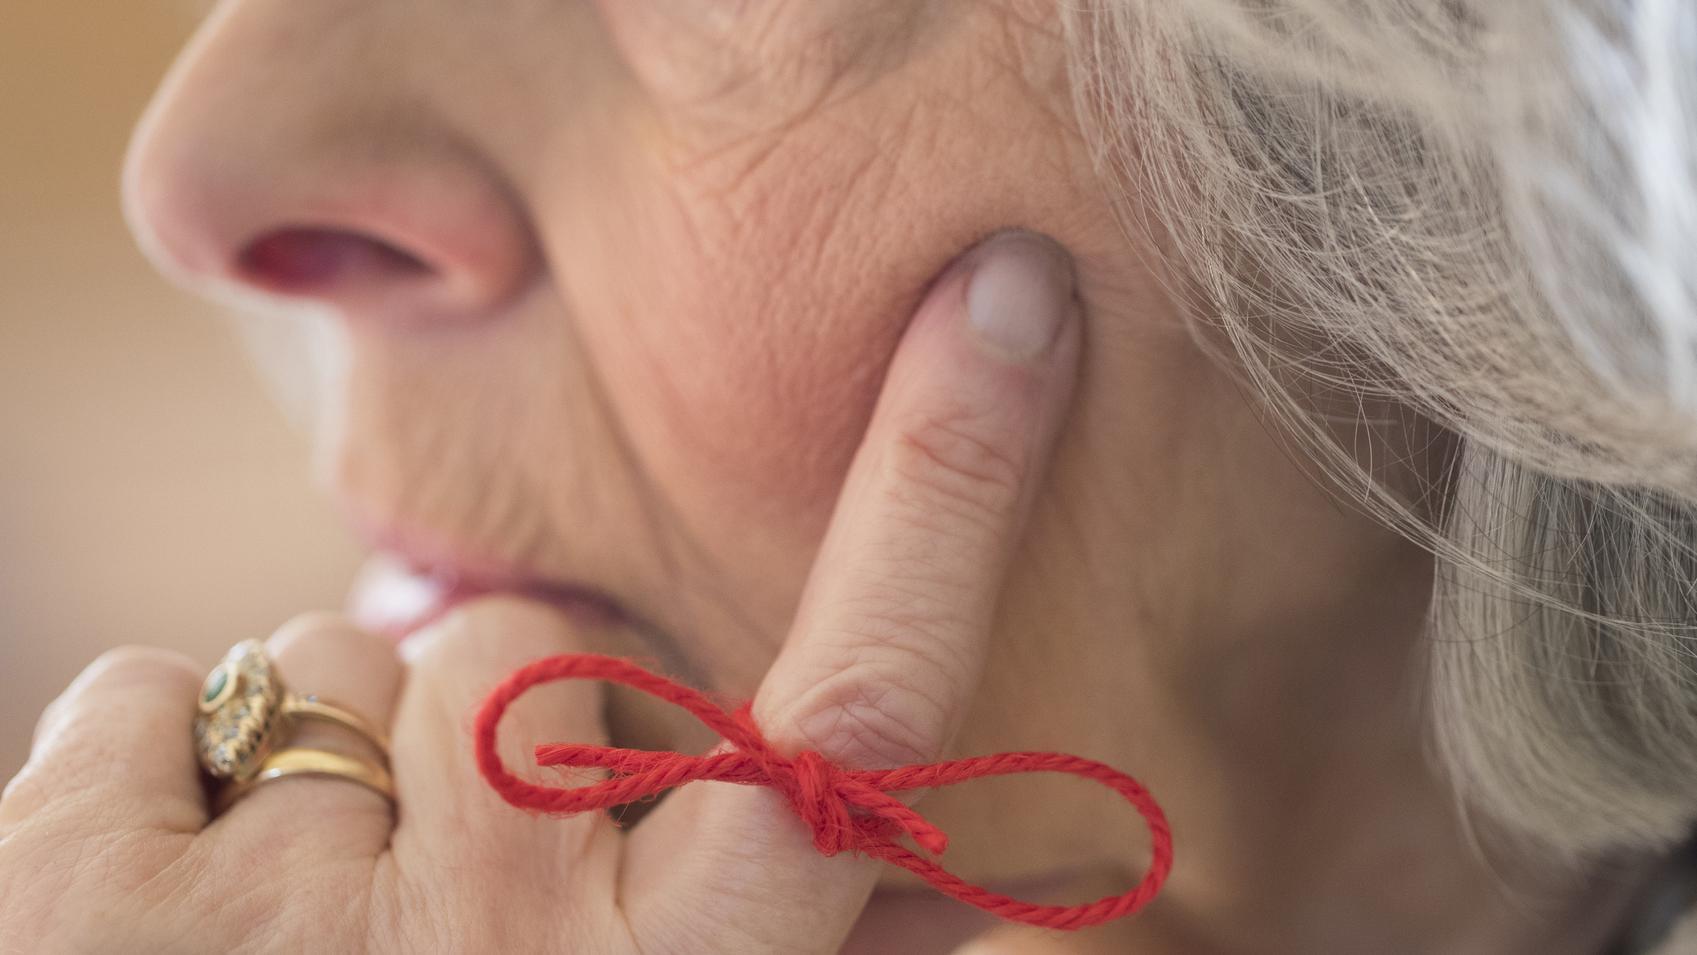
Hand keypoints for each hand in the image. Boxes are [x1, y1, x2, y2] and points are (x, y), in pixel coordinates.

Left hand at [0, 231, 1081, 953]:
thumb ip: (821, 946)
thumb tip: (1049, 867)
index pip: (864, 709)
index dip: (951, 486)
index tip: (1011, 299)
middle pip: (535, 647)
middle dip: (493, 727)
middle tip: (454, 900)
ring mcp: (284, 920)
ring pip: (338, 661)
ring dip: (328, 773)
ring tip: (309, 937)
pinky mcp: (78, 887)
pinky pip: (155, 690)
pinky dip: (162, 772)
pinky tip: (173, 911)